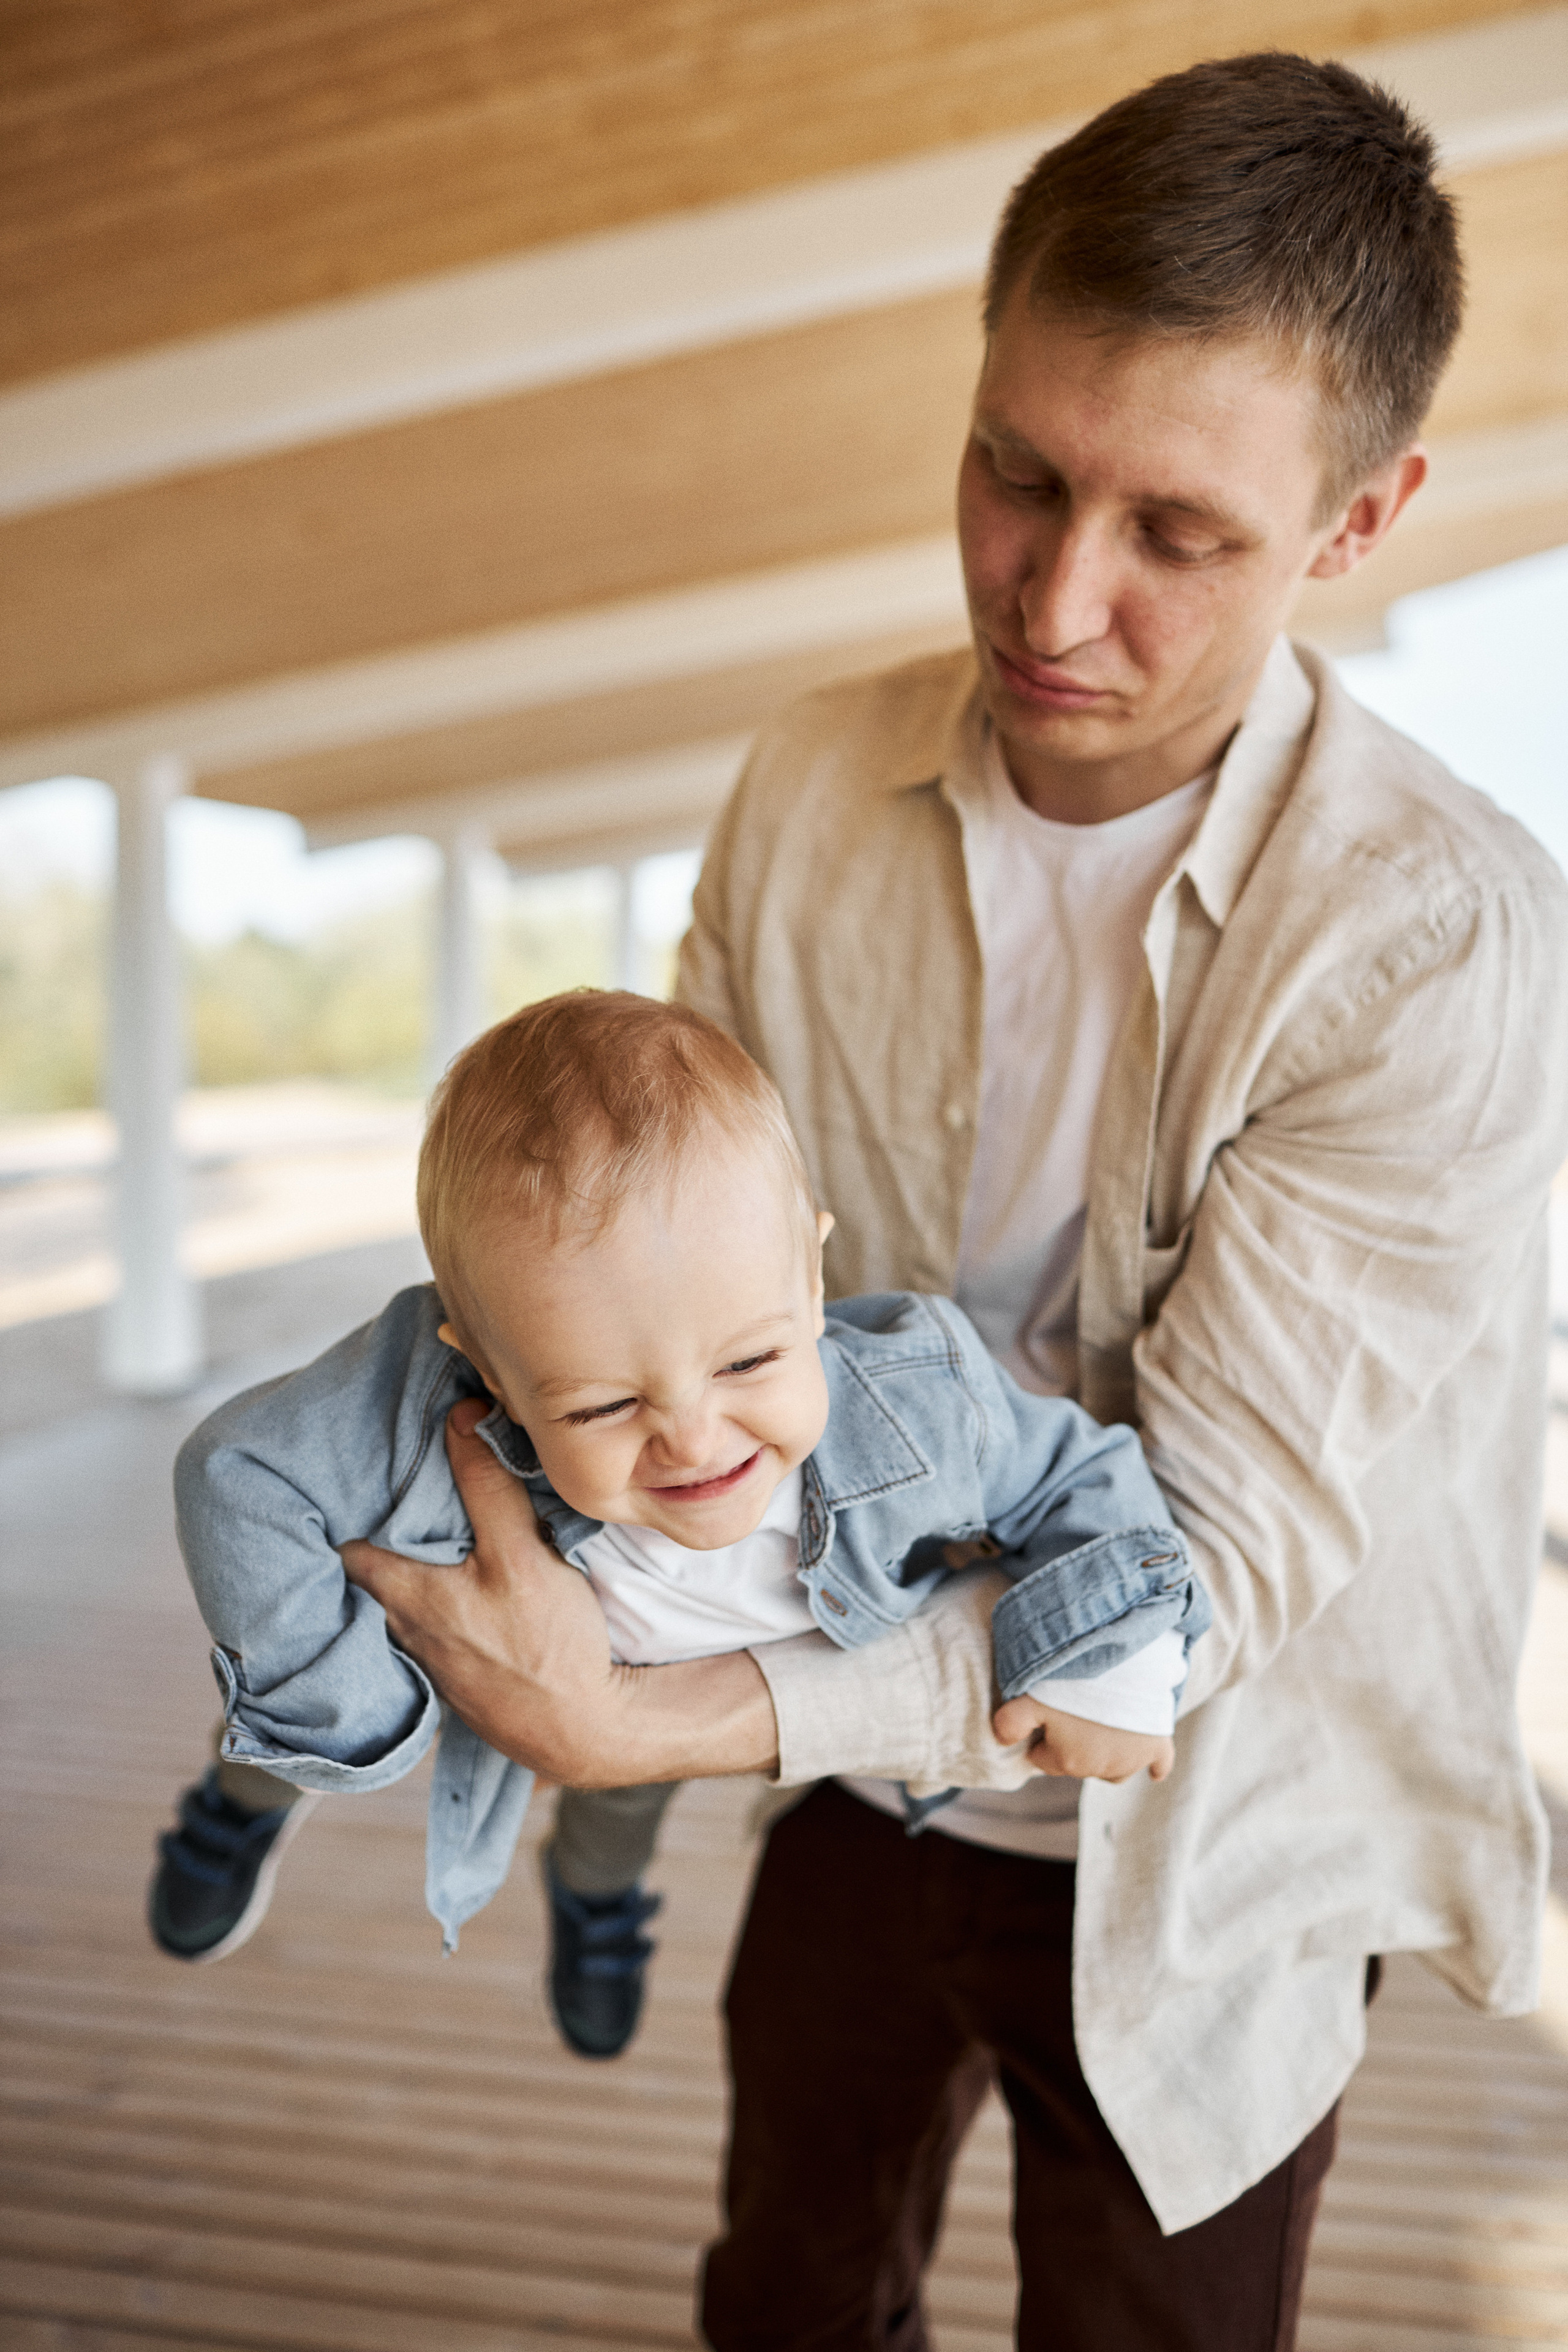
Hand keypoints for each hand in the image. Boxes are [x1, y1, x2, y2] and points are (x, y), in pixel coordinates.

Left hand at [342, 1399, 778, 1784]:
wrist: (584, 1730)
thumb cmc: (548, 1646)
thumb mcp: (520, 1553)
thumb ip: (487, 1486)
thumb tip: (463, 1417)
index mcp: (408, 1597)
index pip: (351, 1548)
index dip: (350, 1511)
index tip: (357, 1479)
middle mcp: (409, 1633)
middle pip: (379, 1576)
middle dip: (385, 1538)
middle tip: (400, 1492)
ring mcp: (436, 1662)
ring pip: (409, 1605)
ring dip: (417, 1573)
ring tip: (435, 1534)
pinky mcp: (466, 1679)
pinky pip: (439, 1630)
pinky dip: (445, 1604)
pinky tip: (472, 1589)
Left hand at [991, 1694, 1174, 1783]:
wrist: (1124, 1664)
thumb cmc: (1073, 1682)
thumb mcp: (1030, 1697)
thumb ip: (1009, 1722)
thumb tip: (1001, 1740)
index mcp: (1067, 1761)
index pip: (1043, 1759)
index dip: (1041, 1735)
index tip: (1047, 1714)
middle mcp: (1101, 1769)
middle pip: (1077, 1763)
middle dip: (1072, 1743)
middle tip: (1073, 1709)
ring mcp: (1132, 1760)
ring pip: (1113, 1769)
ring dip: (1106, 1754)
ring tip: (1100, 1726)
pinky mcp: (1157, 1746)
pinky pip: (1160, 1765)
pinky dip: (1156, 1767)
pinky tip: (1155, 1772)